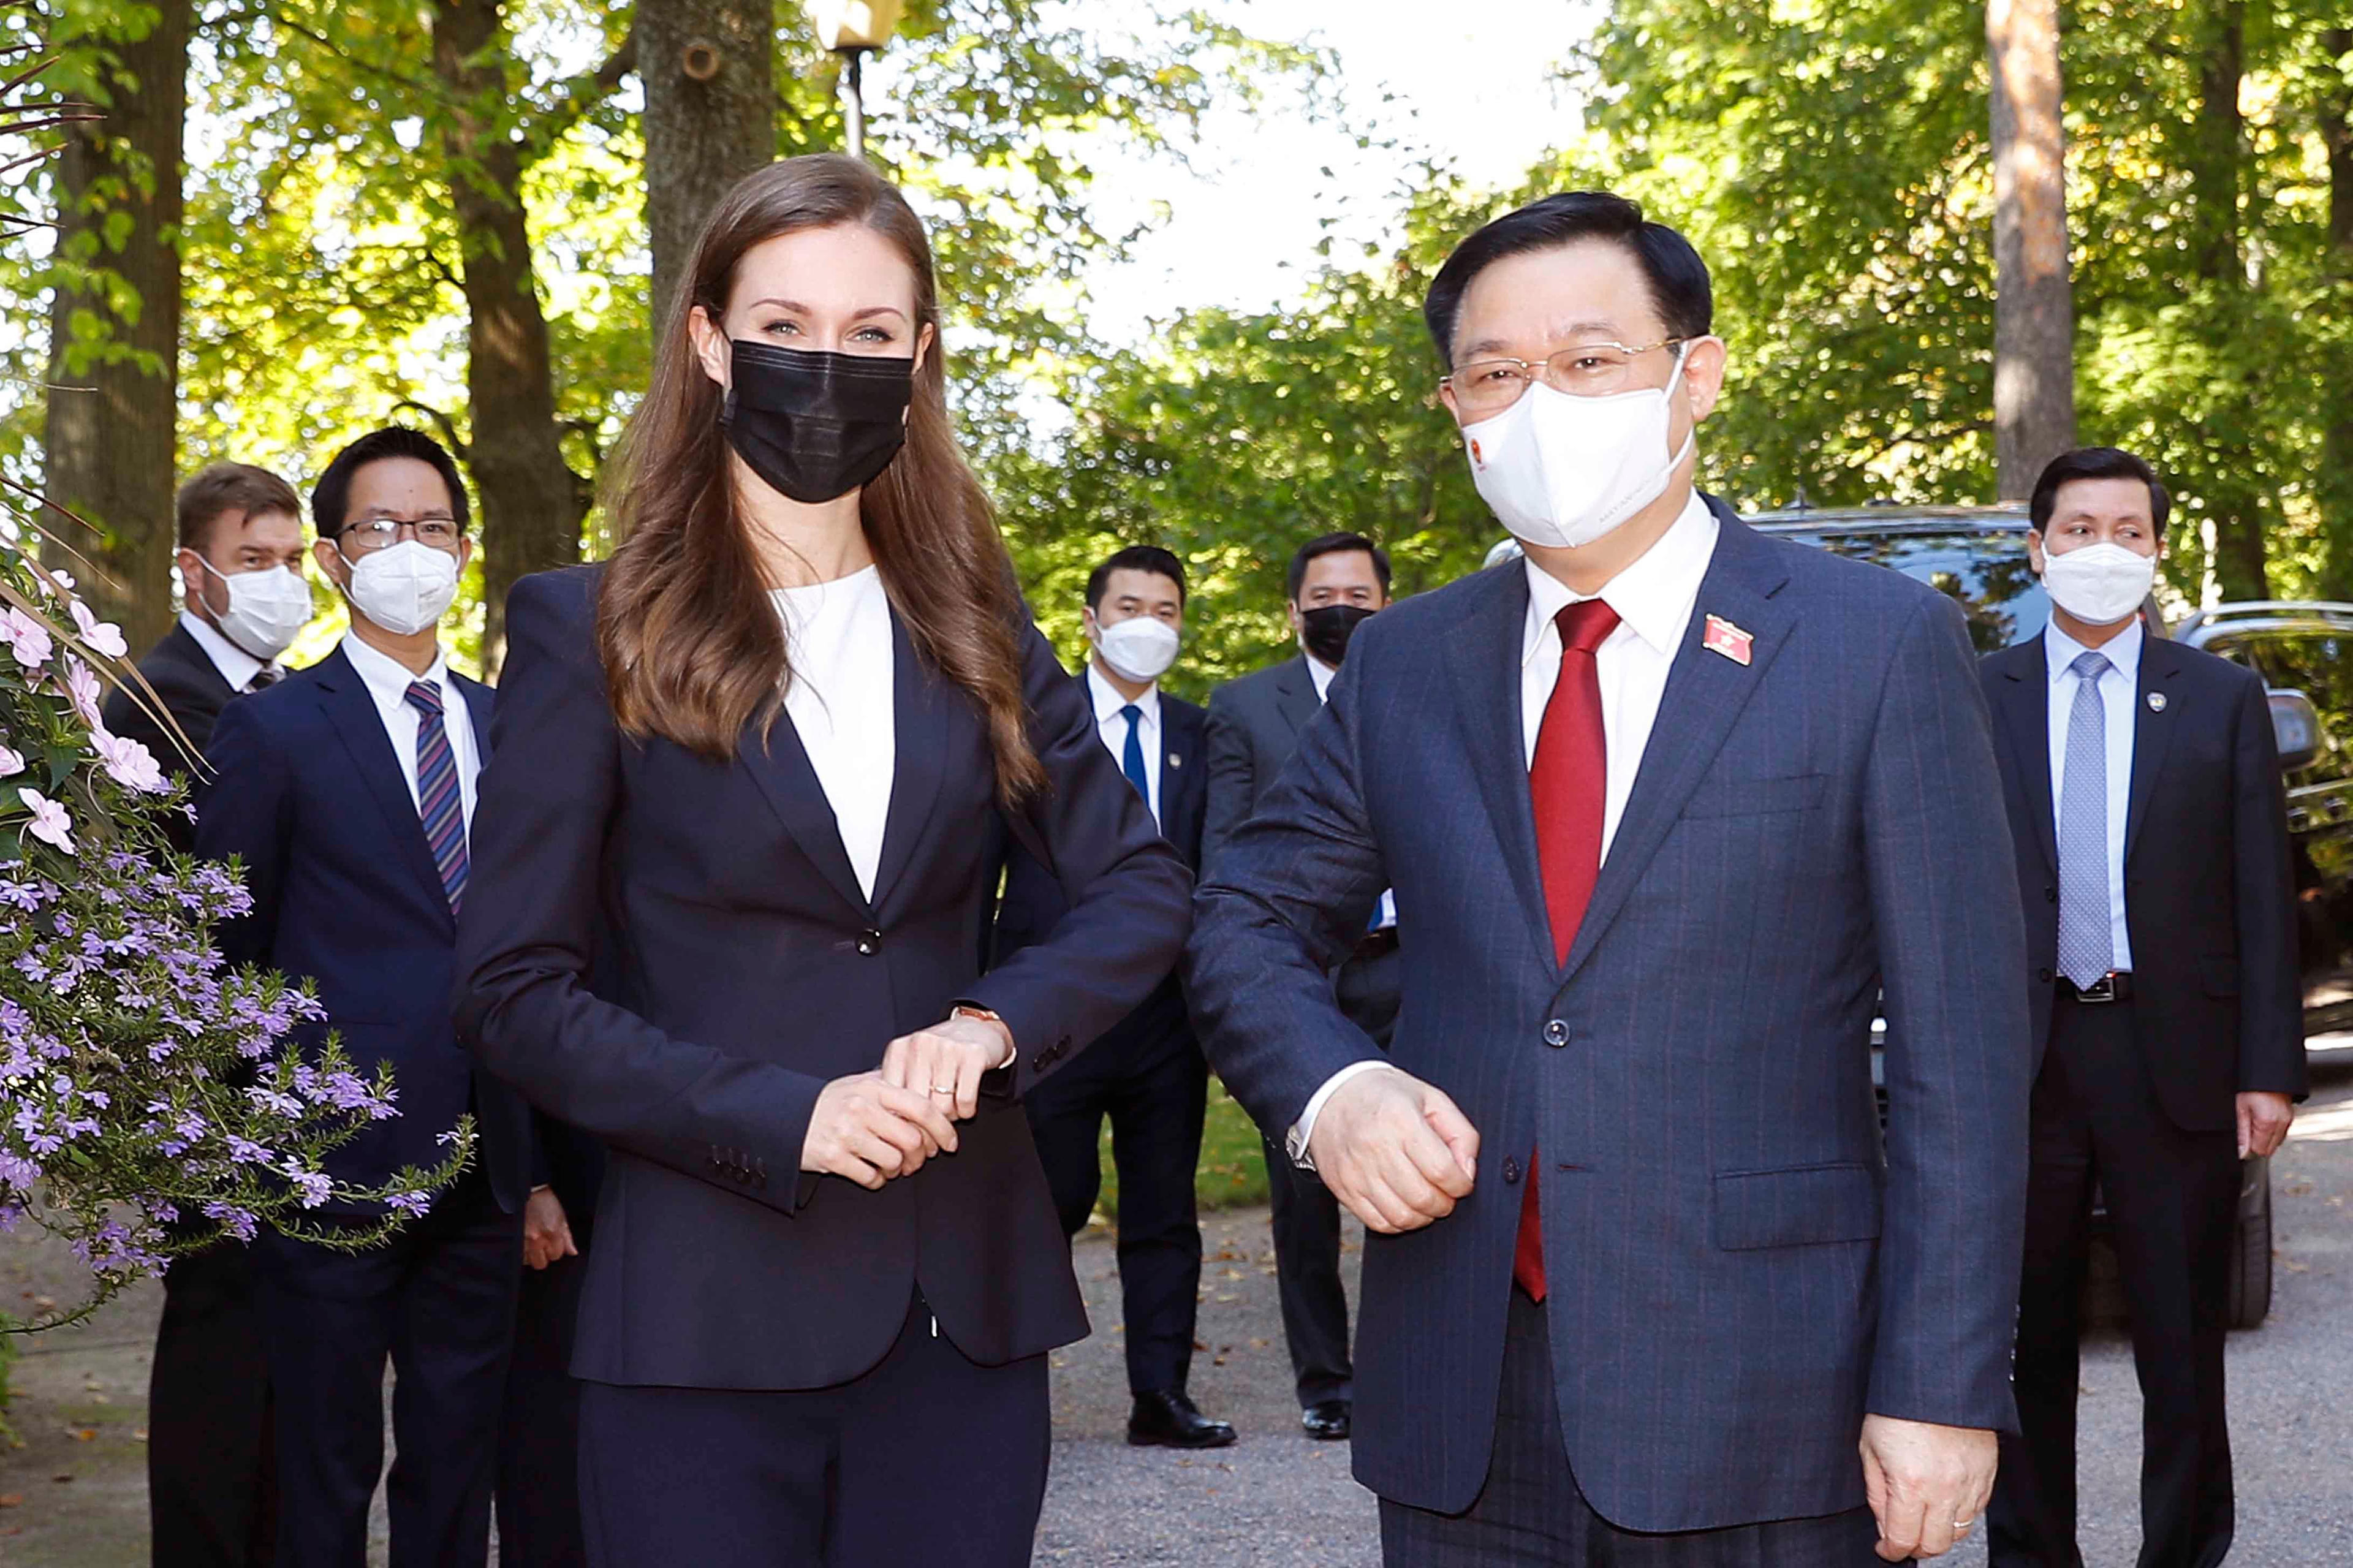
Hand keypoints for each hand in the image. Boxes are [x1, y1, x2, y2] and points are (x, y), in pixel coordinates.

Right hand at [521, 1186, 576, 1270]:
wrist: (528, 1192)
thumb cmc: (546, 1203)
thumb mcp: (562, 1218)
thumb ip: (567, 1238)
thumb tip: (573, 1252)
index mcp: (552, 1233)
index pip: (556, 1255)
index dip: (556, 1251)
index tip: (554, 1245)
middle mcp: (537, 1239)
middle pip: (541, 1263)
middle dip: (543, 1256)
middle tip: (544, 1247)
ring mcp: (522, 1240)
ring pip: (527, 1262)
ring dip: (531, 1256)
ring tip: (534, 1245)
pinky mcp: (513, 1238)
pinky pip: (517, 1255)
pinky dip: (522, 1252)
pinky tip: (525, 1245)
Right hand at [800, 1071, 959, 1188]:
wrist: (786, 1117)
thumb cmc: (831, 1103)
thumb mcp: (860, 1085)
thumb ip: (892, 1090)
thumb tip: (932, 1101)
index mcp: (873, 1088)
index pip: (922, 1107)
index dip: (943, 1128)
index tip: (951, 1143)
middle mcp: (861, 1109)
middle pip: (912, 1139)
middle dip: (921, 1156)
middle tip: (918, 1160)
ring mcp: (846, 1134)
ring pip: (894, 1161)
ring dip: (899, 1169)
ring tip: (892, 1166)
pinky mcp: (834, 1158)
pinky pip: (871, 1177)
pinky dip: (878, 1180)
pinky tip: (873, 1172)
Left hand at [880, 1013, 1013, 1120]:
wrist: (976, 1028)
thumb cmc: (938, 1053)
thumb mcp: (910, 1065)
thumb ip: (896, 1089)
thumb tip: (890, 1127)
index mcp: (898, 1050)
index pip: (893, 1100)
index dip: (903, 1122)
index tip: (912, 1130)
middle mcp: (919, 1045)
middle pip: (917, 1106)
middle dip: (928, 1123)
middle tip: (934, 1123)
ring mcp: (947, 1048)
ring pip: (943, 1107)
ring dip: (949, 1116)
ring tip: (950, 1109)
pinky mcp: (973, 1055)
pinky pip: (965, 1100)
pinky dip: (967, 1111)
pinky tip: (965, 1104)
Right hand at [1304, 1067, 1478, 1233]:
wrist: (1332, 1095)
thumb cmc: (1386, 1096)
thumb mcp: (1431, 1099)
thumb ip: (1461, 1133)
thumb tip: (1467, 1172)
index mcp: (1401, 1120)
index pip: (1442, 1170)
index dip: (1461, 1185)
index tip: (1462, 1182)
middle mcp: (1375, 1147)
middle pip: (1423, 1198)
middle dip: (1445, 1203)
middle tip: (1446, 1193)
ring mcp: (1356, 1171)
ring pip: (1402, 1216)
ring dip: (1424, 1216)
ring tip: (1426, 1199)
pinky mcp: (1344, 1188)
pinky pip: (1378, 1223)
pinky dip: (1399, 1222)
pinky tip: (1404, 1205)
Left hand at [1859, 1415, 1995, 1560]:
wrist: (1934, 1379)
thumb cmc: (1898, 1407)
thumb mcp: (1870, 1448)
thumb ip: (1876, 1493)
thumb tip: (1884, 1525)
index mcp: (1911, 1483)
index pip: (1903, 1538)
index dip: (1891, 1551)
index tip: (1885, 1550)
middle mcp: (1944, 1489)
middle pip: (1935, 1544)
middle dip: (1915, 1547)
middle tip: (1903, 1538)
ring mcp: (1970, 1482)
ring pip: (1959, 1532)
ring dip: (1939, 1533)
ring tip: (1923, 1521)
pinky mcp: (1987, 1474)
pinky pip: (1977, 1510)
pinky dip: (1960, 1515)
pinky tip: (1944, 1504)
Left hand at [2238, 1091, 2293, 1158]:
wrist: (2266, 1075)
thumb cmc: (2252, 1089)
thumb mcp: (2241, 1109)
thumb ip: (2242, 1133)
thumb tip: (2242, 1152)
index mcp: (2267, 1123)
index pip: (2260, 1150)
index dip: (2249, 1148)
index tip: (2244, 1140)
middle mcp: (2281, 1124)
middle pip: (2270, 1149)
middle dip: (2258, 1145)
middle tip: (2249, 1129)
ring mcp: (2288, 1120)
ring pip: (2277, 1143)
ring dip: (2265, 1139)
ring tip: (2256, 1123)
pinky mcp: (2290, 1117)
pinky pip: (2281, 1133)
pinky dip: (2273, 1132)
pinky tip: (2264, 1122)